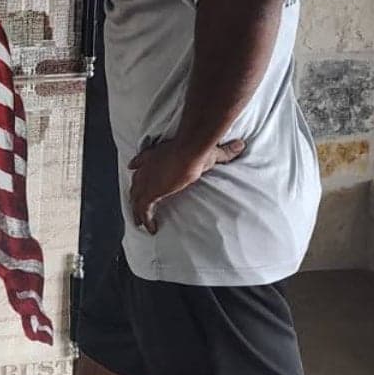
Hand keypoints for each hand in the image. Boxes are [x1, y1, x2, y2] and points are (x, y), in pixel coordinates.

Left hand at [129, 139, 245, 233]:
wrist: (190, 152)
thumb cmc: (197, 149)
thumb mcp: (211, 152)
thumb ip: (225, 151)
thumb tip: (240, 145)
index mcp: (156, 154)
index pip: (142, 160)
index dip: (138, 165)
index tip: (133, 168)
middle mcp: (147, 167)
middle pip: (136, 182)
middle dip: (135, 193)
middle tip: (135, 204)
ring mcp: (146, 180)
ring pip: (136, 197)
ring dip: (137, 210)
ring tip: (139, 222)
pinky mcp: (150, 192)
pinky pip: (143, 209)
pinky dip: (146, 219)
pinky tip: (150, 228)